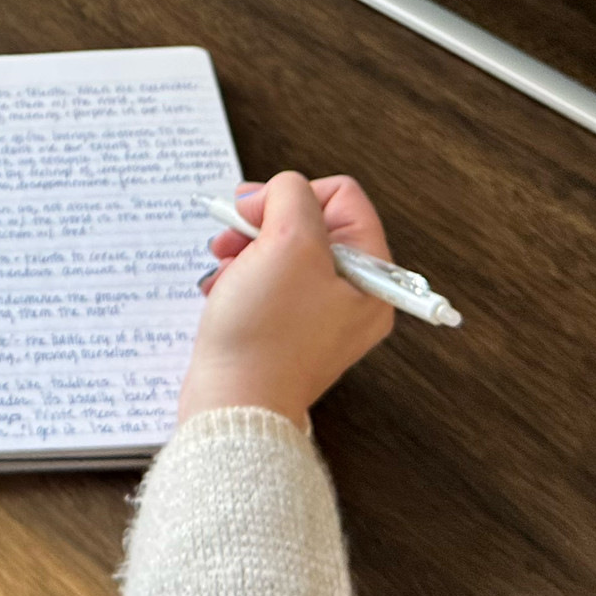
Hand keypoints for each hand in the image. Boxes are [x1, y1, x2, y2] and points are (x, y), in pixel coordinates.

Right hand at [177, 171, 396, 429]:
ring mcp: (320, 317)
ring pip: (283, 252)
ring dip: (247, 248)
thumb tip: (277, 192)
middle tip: (233, 234)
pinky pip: (268, 284)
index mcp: (373, 277)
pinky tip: (222, 289)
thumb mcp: (288, 243)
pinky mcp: (287, 332)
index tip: (256, 214)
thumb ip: (291, 196)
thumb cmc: (266, 335)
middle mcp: (354, 297)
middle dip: (264, 222)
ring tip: (224, 265)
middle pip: (310, 223)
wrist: (235, 403)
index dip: (293, 195)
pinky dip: (241, 277)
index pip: (342, 198)